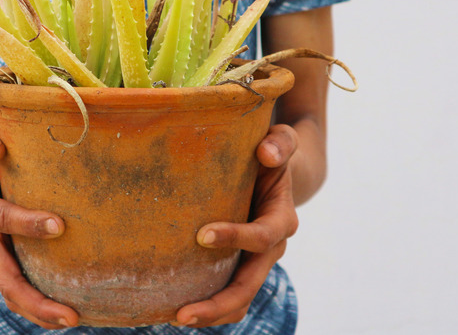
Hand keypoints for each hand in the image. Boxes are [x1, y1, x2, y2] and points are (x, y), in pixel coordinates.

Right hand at [0, 115, 78, 328]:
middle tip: (72, 315)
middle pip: (5, 276)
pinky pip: (20, 283)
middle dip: (36, 298)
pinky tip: (68, 309)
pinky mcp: (7, 254)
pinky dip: (39, 301)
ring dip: (39, 310)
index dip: (26, 224)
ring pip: (11, 290)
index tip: (59, 225)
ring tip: (74, 320)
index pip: (0, 218)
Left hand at [174, 124, 299, 327]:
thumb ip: (279, 143)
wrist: (272, 171)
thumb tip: (265, 152)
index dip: (236, 237)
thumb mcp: (280, 141)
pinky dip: (208, 307)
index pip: (262, 236)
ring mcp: (255, 262)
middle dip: (217, 303)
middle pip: (248, 285)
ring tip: (175, 318)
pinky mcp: (239, 265)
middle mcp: (272, 248)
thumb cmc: (269, 153)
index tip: (202, 235)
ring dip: (211, 314)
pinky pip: (228, 296)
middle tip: (181, 314)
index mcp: (282, 219)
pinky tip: (175, 309)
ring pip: (239, 300)